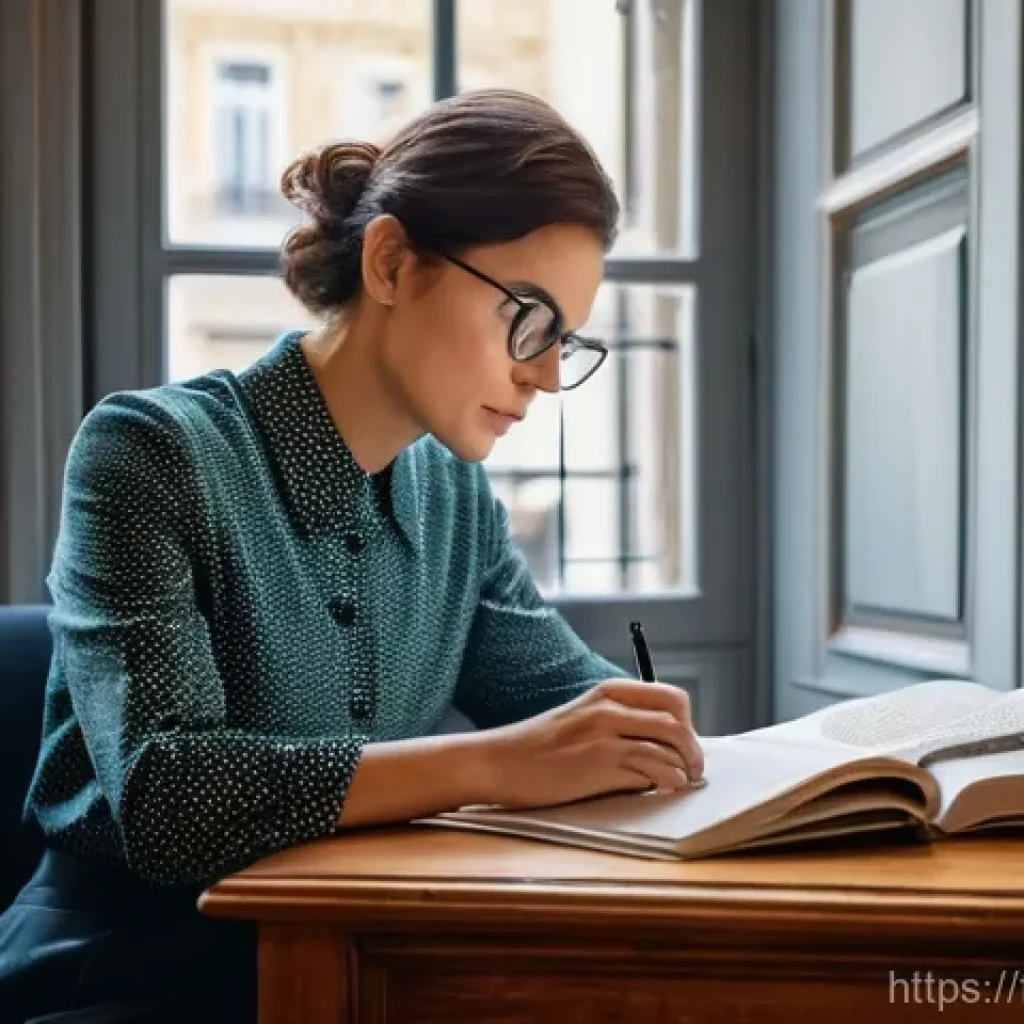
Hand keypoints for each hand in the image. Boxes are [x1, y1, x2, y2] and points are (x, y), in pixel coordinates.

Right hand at [478, 679, 703, 809]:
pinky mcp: (600, 764)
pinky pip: (652, 772)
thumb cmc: (539, 748)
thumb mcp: (582, 720)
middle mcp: (610, 708)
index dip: (687, 723)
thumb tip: (665, 750)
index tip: (683, 745)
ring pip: (670, 748)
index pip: (672, 698)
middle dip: (693, 750)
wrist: (499, 761)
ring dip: (683, 770)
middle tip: (693, 771)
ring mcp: (605, 735)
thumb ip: (619, 725)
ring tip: (678, 784)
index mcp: (608, 692)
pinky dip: (666, 782)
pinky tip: (661, 790)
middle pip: (677, 722)